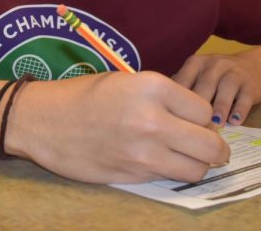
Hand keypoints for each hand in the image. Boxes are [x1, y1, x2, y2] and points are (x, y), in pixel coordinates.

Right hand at [5, 71, 229, 183]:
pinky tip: (156, 160)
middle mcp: (154, 121)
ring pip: (196, 170)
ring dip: (196, 165)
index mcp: (154, 88)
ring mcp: (143, 153)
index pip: (204, 111)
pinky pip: (168, 178)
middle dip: (215, 148)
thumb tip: (199, 121)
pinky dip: (169, 172)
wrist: (45, 121)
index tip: (196, 120)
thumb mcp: (129, 81)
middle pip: (210, 145)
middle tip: (212, 147)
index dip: (202, 117)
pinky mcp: (133, 176)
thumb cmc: (85, 95)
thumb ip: (165, 98)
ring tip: (186, 156)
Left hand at [172, 53, 260, 126]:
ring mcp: (234, 72)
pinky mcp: (251, 85)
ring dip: (220, 108)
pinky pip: (245, 97)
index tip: (172, 120)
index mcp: (195, 63)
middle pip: (205, 86)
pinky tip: (234, 122)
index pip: (184, 80)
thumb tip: (162, 112)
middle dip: (198, 109)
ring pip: (226, 89)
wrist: (252, 67)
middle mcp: (214, 65)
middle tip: (192, 130)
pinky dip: (240, 110)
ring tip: (214, 127)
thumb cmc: (215, 78)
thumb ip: (181, 89)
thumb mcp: (196, 76)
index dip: (177, 101)